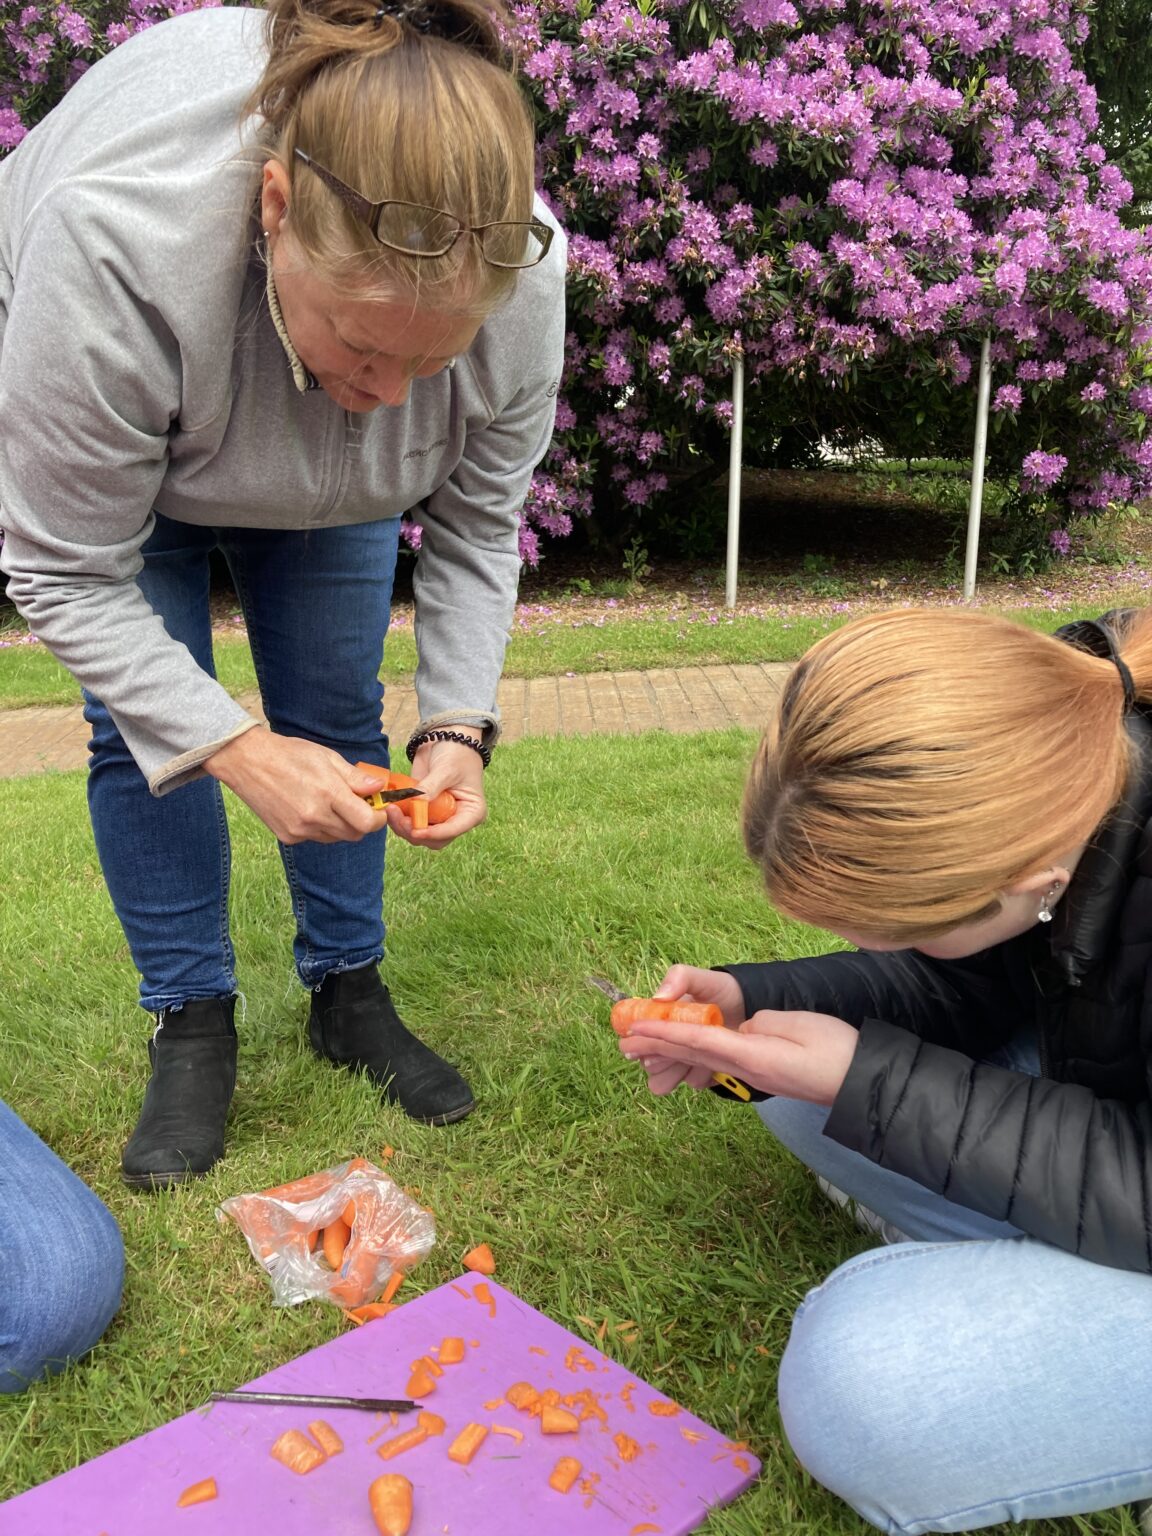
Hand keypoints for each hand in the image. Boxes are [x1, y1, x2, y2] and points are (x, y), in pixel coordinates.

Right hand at [204, 728, 390, 844]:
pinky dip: (320, 828)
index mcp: (327, 793)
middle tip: (357, 804)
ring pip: (335, 838)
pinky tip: (309, 808)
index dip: (378, 818)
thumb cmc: (290, 754)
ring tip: (330, 803)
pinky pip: (315, 838)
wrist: (248, 761)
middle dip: (362, 822)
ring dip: (341, 825)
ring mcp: (299, 829)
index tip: (379, 809)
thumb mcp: (327, 758)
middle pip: (354, 834)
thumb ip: (355, 777)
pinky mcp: (288, 836)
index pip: (366, 822)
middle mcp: (314, 816)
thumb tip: (379, 788)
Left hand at [385, 736, 486, 848]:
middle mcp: (455, 819)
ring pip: (419, 834)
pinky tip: (391, 807)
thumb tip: (416, 802)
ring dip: (403, 826)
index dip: (433, 834)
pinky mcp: (423, 810)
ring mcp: (438, 816)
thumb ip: (431, 787)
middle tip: (399, 818)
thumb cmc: (457, 753)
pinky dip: (399, 819)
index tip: (416, 830)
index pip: (452, 831)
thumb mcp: (446, 769)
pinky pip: (409, 822)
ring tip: (391, 809)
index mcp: (471, 813)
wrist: (447, 738)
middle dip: (415, 832)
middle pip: (434, 839)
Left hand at [619, 1003, 858, 1106]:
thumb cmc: (837, 1052)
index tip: (636, 1028)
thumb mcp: (799, 1027)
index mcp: (751, 1054)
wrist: (862, 1084)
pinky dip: (694, 1058)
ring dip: (670, 1054)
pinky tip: (686, 1059)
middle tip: (622, 1043)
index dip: (664, 1031)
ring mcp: (753, 1073)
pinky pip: (718, 1063)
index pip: (697, 1039)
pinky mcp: (761, 1073)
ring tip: (642, 1053)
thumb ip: (762, 1025)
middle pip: (692, 1053)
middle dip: (656, 1046)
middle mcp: (746, 1067)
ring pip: (702, 1061)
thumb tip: (741, 1031)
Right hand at [627, 965, 747, 1095]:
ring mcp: (685, 1058)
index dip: (640, 1045)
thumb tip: (659, 997)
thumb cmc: (720, 990)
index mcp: (660, 1020)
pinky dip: (699, 1077)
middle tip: (674, 1057)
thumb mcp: (700, 978)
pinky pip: (692, 1082)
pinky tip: (711, 1067)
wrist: (748, 1006)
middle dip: (658, 1063)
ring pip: (666, 1079)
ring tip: (693, 1063)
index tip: (647, 1048)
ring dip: (674, 1075)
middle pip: (650, 1064)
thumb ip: (679, 978)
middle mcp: (668, 1042)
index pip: (639, 1038)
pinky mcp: (702, 1071)